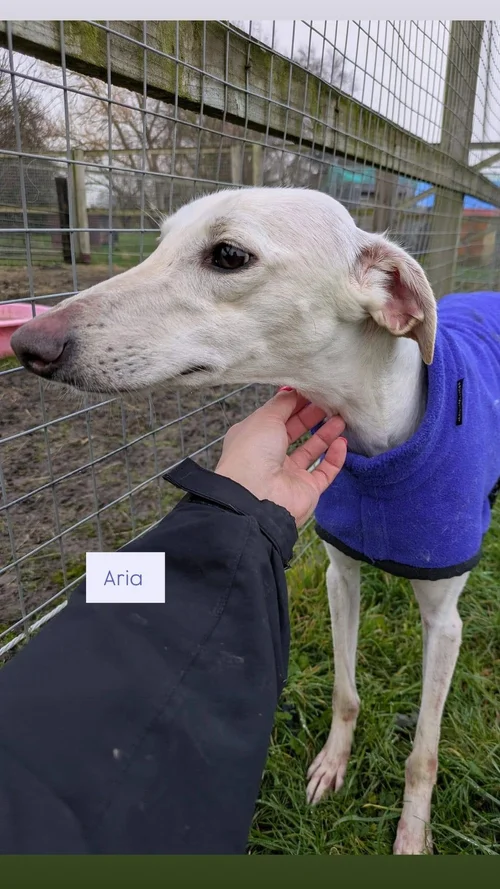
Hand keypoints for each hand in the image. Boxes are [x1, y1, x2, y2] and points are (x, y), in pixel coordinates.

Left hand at [215, 389, 346, 526]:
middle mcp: (270, 456)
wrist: (256, 496)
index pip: (277, 417)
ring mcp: (289, 474)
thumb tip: (293, 390)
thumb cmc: (253, 452)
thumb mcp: (265, 418)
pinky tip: (342, 442)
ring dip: (326, 434)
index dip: (294, 403)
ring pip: (312, 450)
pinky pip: (325, 471)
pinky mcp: (307, 489)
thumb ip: (282, 403)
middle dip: (312, 415)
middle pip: (295, 431)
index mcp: (254, 438)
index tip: (312, 390)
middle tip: (330, 402)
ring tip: (341, 418)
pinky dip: (335, 457)